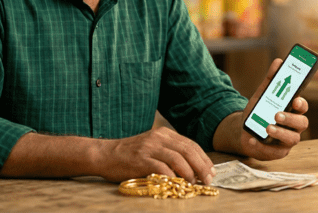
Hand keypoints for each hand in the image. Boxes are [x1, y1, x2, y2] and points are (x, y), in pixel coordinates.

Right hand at [98, 126, 215, 183]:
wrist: (105, 154)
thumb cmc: (131, 155)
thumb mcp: (153, 147)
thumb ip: (170, 153)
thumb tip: (193, 168)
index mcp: (165, 134)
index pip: (191, 144)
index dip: (203, 158)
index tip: (212, 171)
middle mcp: (159, 137)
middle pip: (188, 150)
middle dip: (201, 166)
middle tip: (209, 179)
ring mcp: (150, 147)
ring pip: (178, 158)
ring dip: (189, 172)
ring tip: (194, 183)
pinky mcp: (141, 159)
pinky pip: (162, 167)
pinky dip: (172, 176)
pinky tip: (177, 184)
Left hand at [213, 58, 309, 159]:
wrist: (244, 130)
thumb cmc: (259, 111)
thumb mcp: (262, 94)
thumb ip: (270, 79)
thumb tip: (278, 61)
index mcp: (293, 110)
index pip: (303, 106)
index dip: (301, 104)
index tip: (295, 100)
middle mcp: (294, 126)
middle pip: (302, 123)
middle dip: (290, 118)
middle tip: (277, 114)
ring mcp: (287, 141)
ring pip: (292, 139)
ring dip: (280, 133)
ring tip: (267, 127)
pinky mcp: (277, 153)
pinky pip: (274, 152)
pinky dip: (262, 145)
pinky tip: (253, 140)